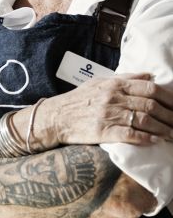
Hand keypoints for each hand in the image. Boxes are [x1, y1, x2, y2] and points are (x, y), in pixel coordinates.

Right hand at [40, 73, 172, 146]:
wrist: (57, 116)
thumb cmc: (79, 99)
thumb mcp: (100, 82)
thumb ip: (125, 78)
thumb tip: (149, 75)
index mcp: (114, 84)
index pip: (148, 88)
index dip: (167, 97)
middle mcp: (112, 98)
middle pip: (150, 105)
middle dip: (169, 115)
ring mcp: (108, 115)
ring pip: (143, 120)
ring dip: (162, 128)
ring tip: (172, 134)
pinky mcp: (103, 132)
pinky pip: (130, 135)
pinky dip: (145, 138)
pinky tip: (155, 141)